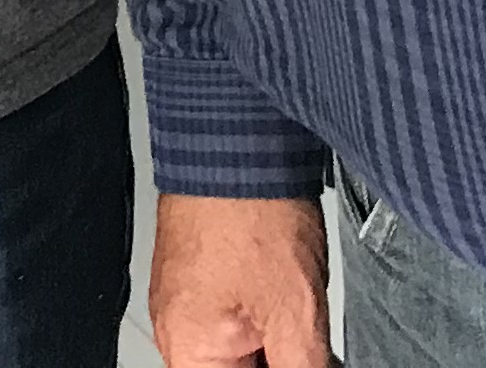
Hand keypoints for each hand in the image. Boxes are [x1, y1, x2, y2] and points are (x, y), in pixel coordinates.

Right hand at [150, 190, 335, 367]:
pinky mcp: (199, 271)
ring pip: (238, 346)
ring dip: (275, 340)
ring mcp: (185, 297)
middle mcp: (176, 327)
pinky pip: (232, 313)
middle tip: (309, 340)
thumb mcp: (295, 314)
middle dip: (279, 358)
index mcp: (188, 349)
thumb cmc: (249, 211)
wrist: (235, 139)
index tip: (302, 356)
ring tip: (298, 308)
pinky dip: (264, 315)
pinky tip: (289, 294)